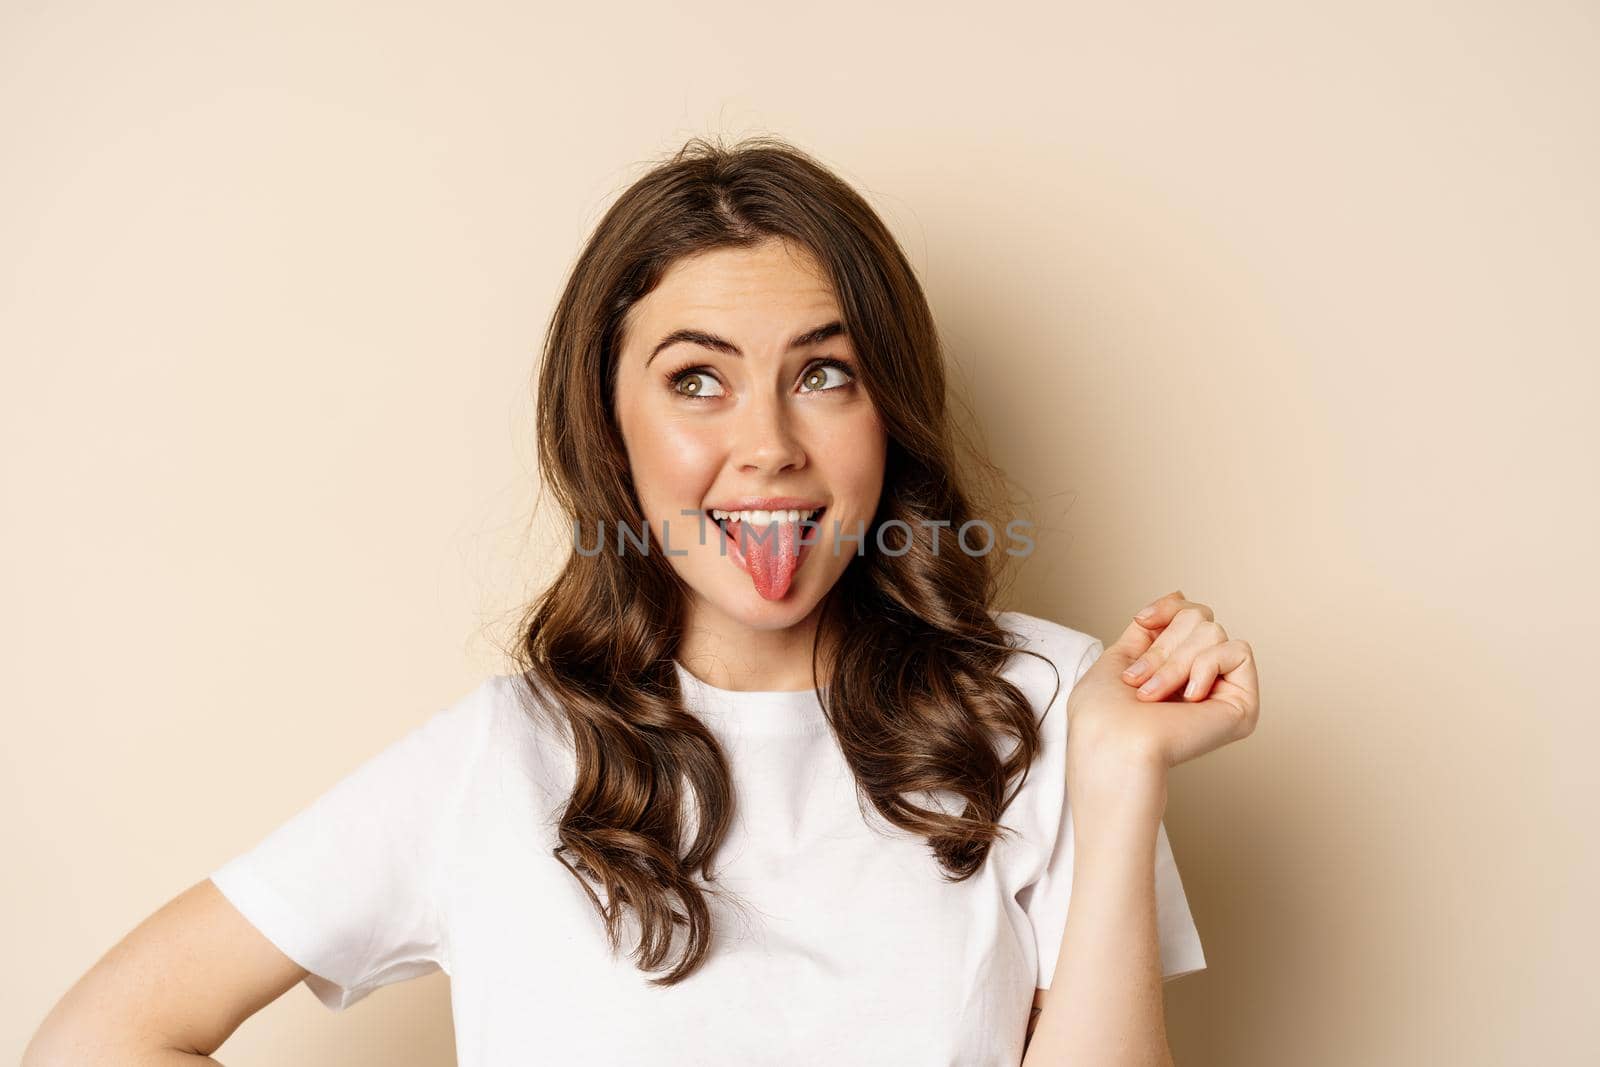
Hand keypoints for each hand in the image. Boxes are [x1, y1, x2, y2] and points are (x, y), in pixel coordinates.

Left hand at [1067, 589, 1260, 773]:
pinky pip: (1238, 650)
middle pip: (1200, 617)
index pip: (1189, 613)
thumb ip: (1150, 631)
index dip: (1167, 609)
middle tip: (1142, 681)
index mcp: (1174, 668)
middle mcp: (1201, 676)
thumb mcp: (1120, 657)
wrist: (1112, 743)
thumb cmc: (1103, 713)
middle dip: (1163, 645)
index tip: (1141, 620)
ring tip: (1157, 695)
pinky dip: (1205, 667)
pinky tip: (1191, 699)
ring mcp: (1222, 689)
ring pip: (1214, 631)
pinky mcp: (1243, 702)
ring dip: (1176, 661)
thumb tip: (1180, 595)